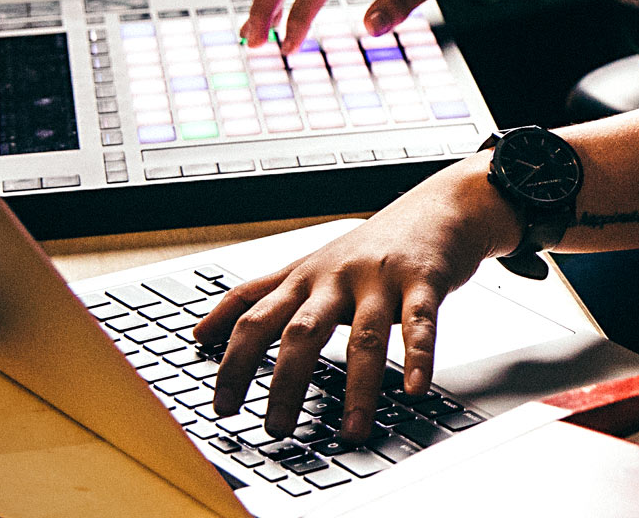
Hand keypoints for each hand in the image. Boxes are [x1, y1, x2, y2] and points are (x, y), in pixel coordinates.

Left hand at [192, 161, 520, 441]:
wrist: (437, 207)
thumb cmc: (368, 247)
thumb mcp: (306, 266)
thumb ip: (256, 296)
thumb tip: (200, 331)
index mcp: (303, 278)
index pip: (254, 319)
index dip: (233, 362)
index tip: (222, 406)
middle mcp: (335, 277)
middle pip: (301, 331)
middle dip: (285, 382)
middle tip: (277, 427)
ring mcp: (378, 278)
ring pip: (364, 335)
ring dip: (358, 388)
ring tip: (352, 431)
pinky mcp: (422, 280)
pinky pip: (420, 322)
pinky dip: (418, 356)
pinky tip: (416, 388)